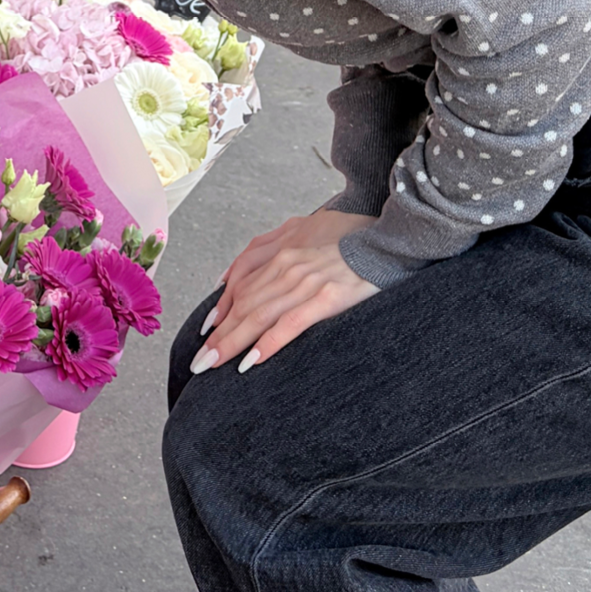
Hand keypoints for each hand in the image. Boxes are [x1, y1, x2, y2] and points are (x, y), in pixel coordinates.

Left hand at [189, 208, 378, 376]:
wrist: (391, 239)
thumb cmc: (354, 236)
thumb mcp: (310, 227)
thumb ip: (280, 241)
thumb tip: (254, 259)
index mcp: (284, 249)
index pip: (241, 282)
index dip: (222, 309)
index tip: (208, 331)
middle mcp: (288, 264)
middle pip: (243, 303)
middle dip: (219, 334)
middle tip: (199, 361)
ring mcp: (305, 281)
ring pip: (258, 315)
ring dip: (232, 342)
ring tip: (213, 365)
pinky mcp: (327, 297)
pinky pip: (290, 324)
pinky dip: (268, 344)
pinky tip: (252, 361)